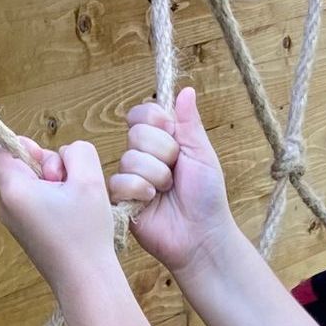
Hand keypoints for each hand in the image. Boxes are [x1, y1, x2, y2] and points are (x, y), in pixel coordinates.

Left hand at [0, 137, 118, 292]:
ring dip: (53, 186)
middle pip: (19, 167)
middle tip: (68, 186)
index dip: (24, 145)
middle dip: (47, 167)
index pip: (1, 150)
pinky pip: (34, 204)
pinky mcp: (25, 234)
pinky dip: (52, 202)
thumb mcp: (91, 180)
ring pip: (29, 185)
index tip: (48, 160)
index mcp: (13, 190)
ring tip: (73, 205)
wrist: (85, 283)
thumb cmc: (86, 234)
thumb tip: (63, 156)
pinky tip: (70, 218)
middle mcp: (6, 206)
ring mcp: (14, 222)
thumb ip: (77, 152)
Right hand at [108, 86, 236, 278]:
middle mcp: (143, 156)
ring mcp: (130, 178)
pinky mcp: (120, 200)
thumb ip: (189, 123)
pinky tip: (151, 202)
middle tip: (176, 173)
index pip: (142, 114)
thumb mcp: (202, 154)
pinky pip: (119, 182)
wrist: (201, 235)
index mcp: (163, 141)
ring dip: (156, 175)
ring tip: (167, 191)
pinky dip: (140, 190)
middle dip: (163, 153)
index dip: (155, 120)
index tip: (172, 133)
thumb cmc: (207, 197)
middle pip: (136, 133)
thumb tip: (185, 90)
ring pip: (129, 158)